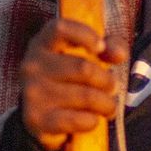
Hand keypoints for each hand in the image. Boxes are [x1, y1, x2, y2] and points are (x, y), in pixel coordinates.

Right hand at [18, 18, 125, 150]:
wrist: (40, 116)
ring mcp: (32, 93)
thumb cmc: (69, 79)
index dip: (84, 35)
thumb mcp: (85, 56)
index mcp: (42, 44)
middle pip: (84, 68)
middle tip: (112, 88)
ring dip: (106, 104)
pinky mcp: (36, 119)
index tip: (101, 48)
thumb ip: (107, 46)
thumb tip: (118, 54)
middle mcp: (32, 65)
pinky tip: (92, 120)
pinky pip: (79, 120)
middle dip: (107, 81)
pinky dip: (93, 121)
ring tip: (107, 107)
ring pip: (87, 97)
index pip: (60, 28)